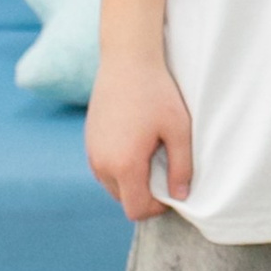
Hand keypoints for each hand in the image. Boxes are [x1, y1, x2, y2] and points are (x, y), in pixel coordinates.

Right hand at [87, 52, 192, 221]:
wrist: (127, 61)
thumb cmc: (157, 93)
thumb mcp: (178, 130)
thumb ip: (182, 168)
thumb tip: (181, 196)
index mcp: (123, 165)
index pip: (136, 209)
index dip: (158, 207)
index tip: (173, 188)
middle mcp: (101, 164)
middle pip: (124, 200)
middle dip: (145, 193)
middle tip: (165, 168)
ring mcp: (91, 153)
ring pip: (113, 185)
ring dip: (132, 180)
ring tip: (151, 153)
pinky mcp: (88, 142)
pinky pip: (104, 168)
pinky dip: (120, 166)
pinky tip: (137, 143)